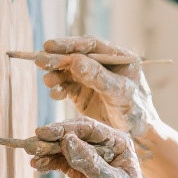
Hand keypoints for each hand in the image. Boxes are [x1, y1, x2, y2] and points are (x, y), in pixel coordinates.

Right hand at [29, 118, 162, 177]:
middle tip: (31, 144)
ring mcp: (93, 161)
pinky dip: (50, 163)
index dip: (64, 129)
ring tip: (32, 158)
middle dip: (52, 140)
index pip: (88, 129)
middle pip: (73, 136)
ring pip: (65, 150)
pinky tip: (37, 166)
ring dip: (48, 152)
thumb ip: (89, 162)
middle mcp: (106, 148)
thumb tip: (67, 139)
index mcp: (118, 144)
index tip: (43, 133)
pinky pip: (63, 163)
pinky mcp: (82, 174)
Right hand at [32, 36, 158, 137]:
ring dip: (55, 74)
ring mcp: (90, 78)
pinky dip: (58, 89)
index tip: (50, 46)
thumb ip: (99, 77)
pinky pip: (65, 86)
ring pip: (67, 71)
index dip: (69, 44)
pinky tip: (55, 94)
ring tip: (49, 82)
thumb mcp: (119, 92)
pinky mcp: (81, 92)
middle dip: (57, 59)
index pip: (91, 45)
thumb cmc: (135, 111)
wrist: (137, 134)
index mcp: (118, 57)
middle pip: (75, 56)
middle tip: (40, 61)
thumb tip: (74, 60)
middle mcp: (102, 64)